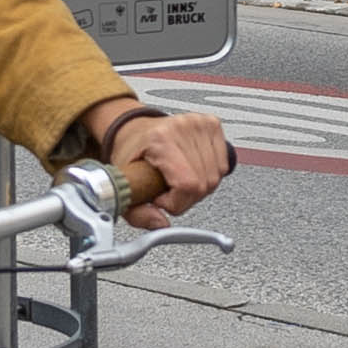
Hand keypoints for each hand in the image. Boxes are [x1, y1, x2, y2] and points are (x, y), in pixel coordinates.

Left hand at [96, 106, 232, 221]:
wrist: (134, 130)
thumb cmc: (131, 154)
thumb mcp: (125, 187)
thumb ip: (138, 214)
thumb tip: (161, 224)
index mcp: (161, 140)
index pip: (189, 184)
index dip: (177, 201)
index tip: (162, 198)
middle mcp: (183, 128)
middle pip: (204, 183)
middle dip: (186, 196)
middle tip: (169, 190)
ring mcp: (200, 124)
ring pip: (215, 176)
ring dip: (199, 186)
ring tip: (179, 179)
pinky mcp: (212, 124)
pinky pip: (222, 165)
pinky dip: (209, 173)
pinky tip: (192, 169)